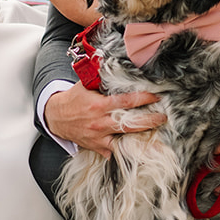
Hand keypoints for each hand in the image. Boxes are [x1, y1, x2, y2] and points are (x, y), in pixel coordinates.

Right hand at [43, 84, 164, 155]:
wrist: (56, 117)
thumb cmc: (74, 99)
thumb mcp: (86, 84)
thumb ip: (103, 78)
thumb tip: (121, 67)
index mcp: (99, 105)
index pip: (126, 102)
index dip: (144, 98)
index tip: (157, 96)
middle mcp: (100, 122)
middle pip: (130, 124)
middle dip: (149, 121)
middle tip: (163, 118)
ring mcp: (99, 137)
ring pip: (124, 141)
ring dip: (141, 140)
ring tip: (157, 138)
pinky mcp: (96, 147)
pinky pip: (114, 152)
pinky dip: (125, 152)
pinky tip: (140, 151)